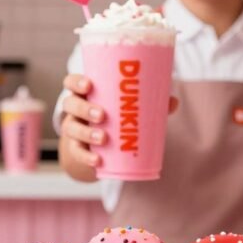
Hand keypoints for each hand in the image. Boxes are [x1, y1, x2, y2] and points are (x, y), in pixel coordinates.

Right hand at [59, 74, 180, 169]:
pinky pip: (76, 152)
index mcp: (86, 93)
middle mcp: (75, 110)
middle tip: (102, 115)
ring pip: (71, 128)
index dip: (75, 81)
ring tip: (103, 138)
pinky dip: (86, 157)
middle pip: (70, 104)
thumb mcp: (128, 108)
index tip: (89, 84)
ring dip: (86, 133)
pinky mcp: (76, 149)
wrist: (101, 147)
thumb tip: (173, 102)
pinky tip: (97, 160)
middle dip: (84, 108)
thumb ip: (150, 103)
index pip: (71, 82)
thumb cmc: (117, 117)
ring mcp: (74, 129)